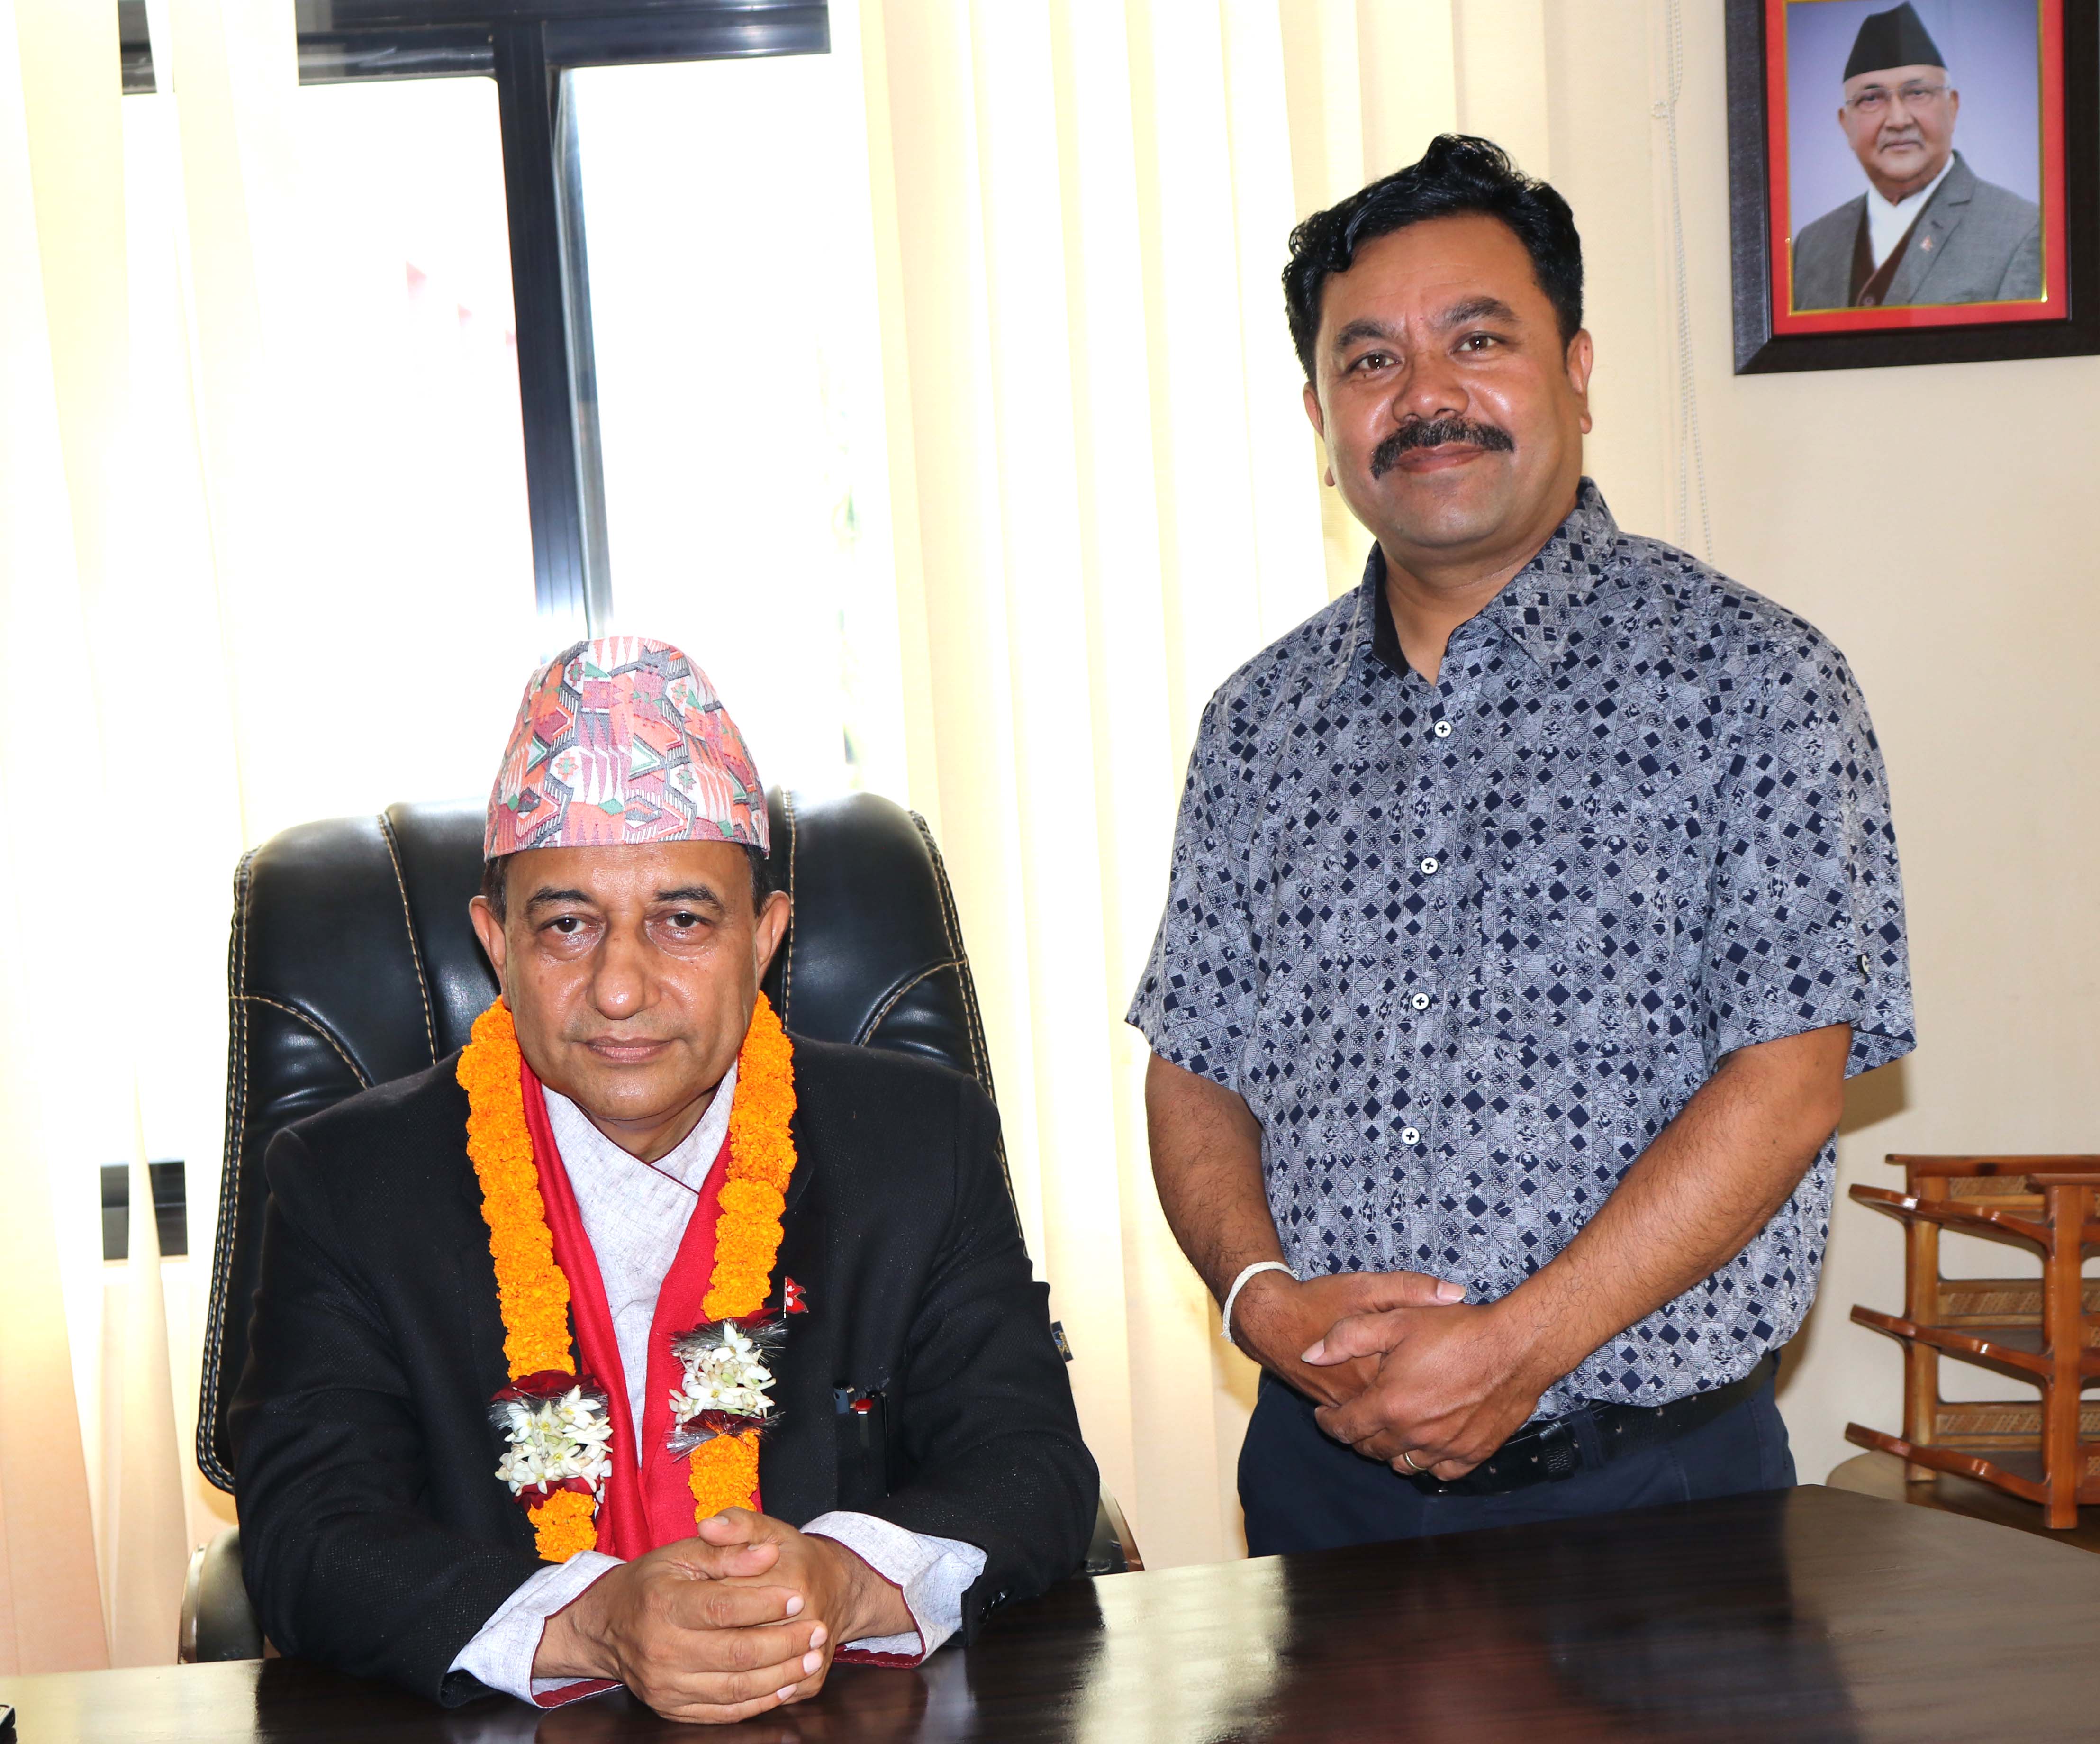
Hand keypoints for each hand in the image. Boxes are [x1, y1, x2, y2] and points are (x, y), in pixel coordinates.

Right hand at [534, 1509, 905, 1723]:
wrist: (607, 1625)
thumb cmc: (652, 1582)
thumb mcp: (683, 1554)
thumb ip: (728, 1551)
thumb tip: (768, 1553)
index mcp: (663, 1604)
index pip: (723, 1607)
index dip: (765, 1603)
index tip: (799, 1596)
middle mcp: (661, 1649)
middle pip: (735, 1653)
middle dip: (784, 1643)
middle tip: (818, 1630)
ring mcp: (665, 1685)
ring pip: (735, 1687)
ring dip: (780, 1675)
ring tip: (811, 1657)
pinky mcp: (670, 1708)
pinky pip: (723, 1711)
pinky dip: (757, 1701)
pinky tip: (784, 1685)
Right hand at [1229, 1269, 1463, 1407]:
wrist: (1270, 1320)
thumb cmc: (1320, 1300)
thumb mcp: (1368, 1287)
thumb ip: (1411, 1289)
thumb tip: (1457, 1293)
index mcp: (1377, 1367)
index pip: (1425, 1384)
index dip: (1448, 1375)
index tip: (1460, 1360)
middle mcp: (1361, 1394)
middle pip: (1408, 1410)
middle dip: (1430, 1402)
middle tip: (1450, 1383)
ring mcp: (1346, 1404)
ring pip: (1386, 1421)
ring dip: (1408, 1413)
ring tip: (1429, 1394)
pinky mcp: (1334, 1405)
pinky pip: (1367, 1419)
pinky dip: (1384, 1413)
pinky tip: (1398, 1395)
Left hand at [1308, 1300, 1552, 1478]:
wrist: (1515, 1347)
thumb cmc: (1455, 1330)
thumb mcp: (1395, 1319)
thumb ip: (1346, 1337)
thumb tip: (1310, 1355)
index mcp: (1390, 1404)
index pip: (1344, 1428)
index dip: (1328, 1422)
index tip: (1326, 1414)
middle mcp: (1414, 1434)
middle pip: (1371, 1449)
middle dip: (1357, 1436)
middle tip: (1357, 1418)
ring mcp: (1445, 1448)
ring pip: (1403, 1464)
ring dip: (1390, 1450)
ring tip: (1389, 1429)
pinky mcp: (1472, 1454)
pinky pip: (1440, 1472)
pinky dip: (1427, 1461)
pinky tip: (1425, 1443)